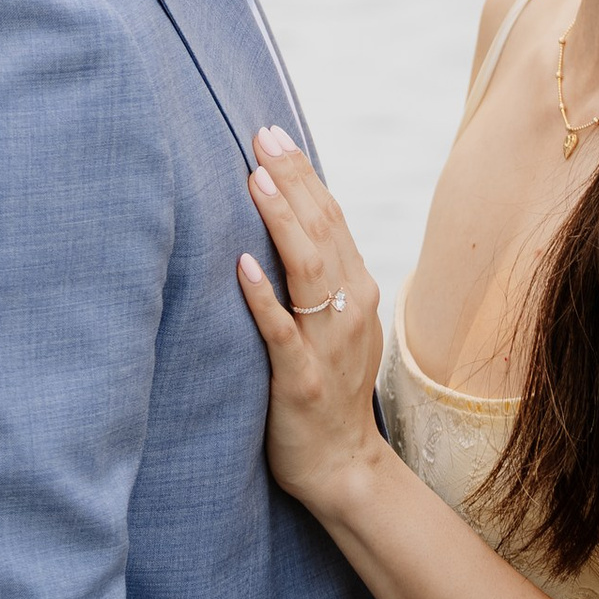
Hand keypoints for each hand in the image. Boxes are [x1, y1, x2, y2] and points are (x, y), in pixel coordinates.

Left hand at [236, 128, 385, 513]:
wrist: (343, 465)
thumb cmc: (328, 388)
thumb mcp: (335, 323)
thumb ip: (320, 275)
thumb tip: (290, 218)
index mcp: (357, 291)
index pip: (331, 217)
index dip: (303, 173)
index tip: (272, 133)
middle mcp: (350, 309)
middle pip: (322, 230)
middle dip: (292, 179)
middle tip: (260, 136)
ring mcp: (328, 345)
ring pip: (309, 271)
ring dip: (282, 222)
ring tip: (255, 181)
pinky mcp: (302, 381)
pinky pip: (282, 333)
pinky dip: (264, 297)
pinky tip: (242, 266)